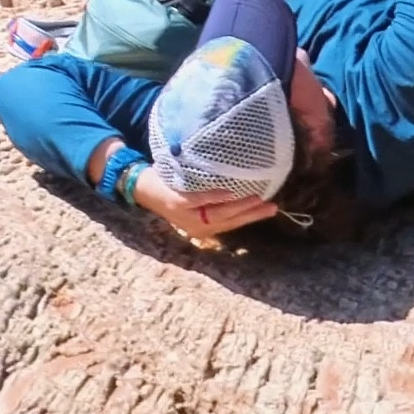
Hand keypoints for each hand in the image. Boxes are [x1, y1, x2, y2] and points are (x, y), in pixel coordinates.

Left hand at [134, 165, 279, 239]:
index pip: (231, 225)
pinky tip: (229, 192)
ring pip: (217, 214)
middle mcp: (195, 226)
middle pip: (228, 222)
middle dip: (251, 215)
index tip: (271, 209)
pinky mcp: (177, 203)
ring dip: (239, 207)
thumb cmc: (172, 190)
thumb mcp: (193, 202)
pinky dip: (215, 197)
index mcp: (201, 228)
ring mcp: (186, 216)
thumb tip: (240, 185)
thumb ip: (212, 200)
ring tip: (257, 199)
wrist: (141, 187)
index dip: (251, 218)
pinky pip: (199, 200)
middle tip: (272, 206)